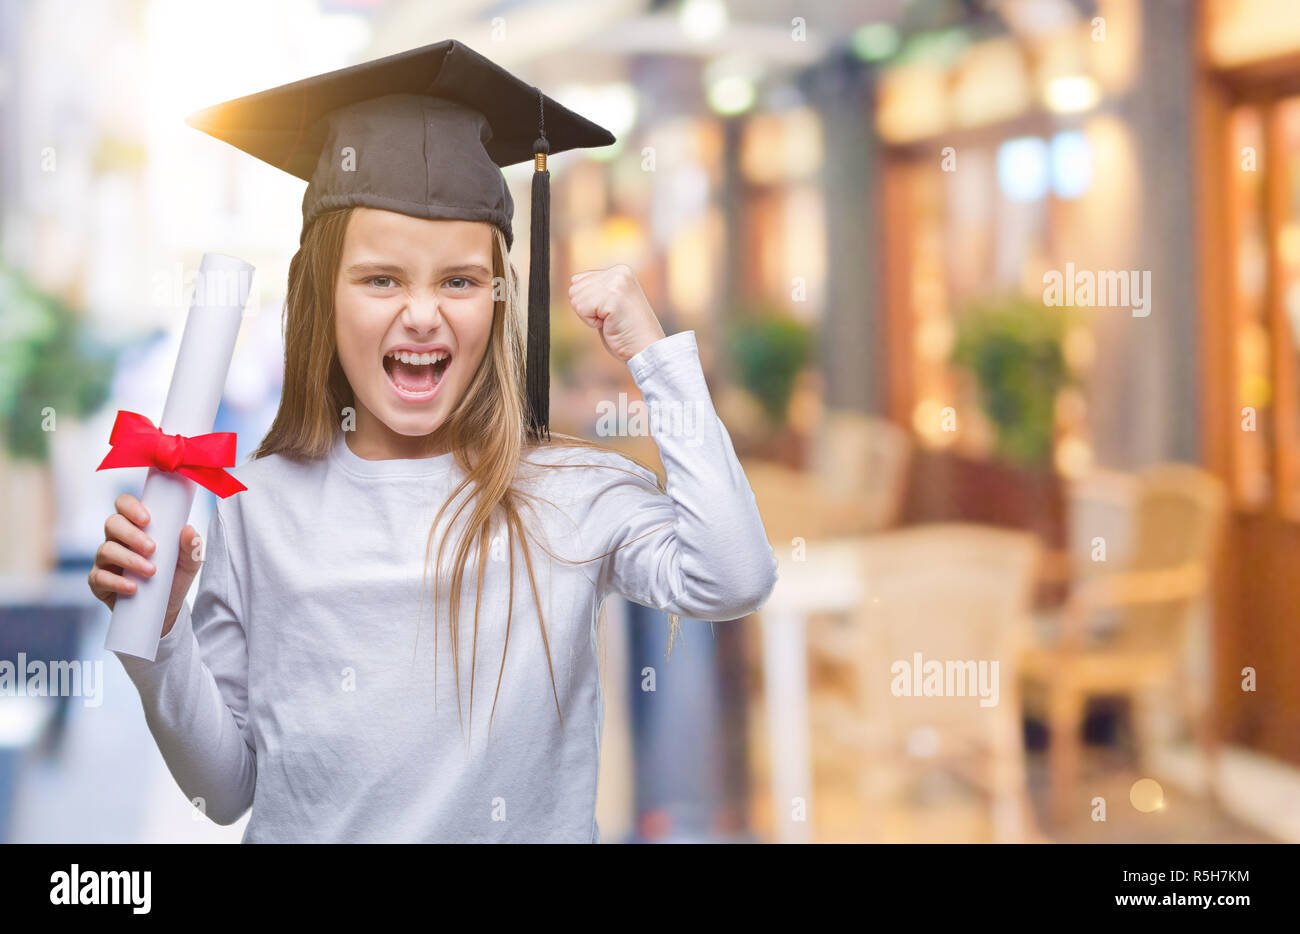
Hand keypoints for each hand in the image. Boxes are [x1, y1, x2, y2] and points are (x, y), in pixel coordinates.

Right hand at [90, 493, 202, 637]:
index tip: (147, 519)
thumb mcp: (188, 563)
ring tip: (151, 571)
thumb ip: (191, 547)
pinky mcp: (99, 582)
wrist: (166, 608)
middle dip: (132, 534)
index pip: (124, 504)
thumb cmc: (174, 577)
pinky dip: (116, 582)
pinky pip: (98, 577)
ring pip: (105, 550)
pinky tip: (133, 588)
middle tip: (152, 548)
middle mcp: (116, 539)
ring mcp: (105, 560)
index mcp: (136, 526)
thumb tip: (189, 530)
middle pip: (112, 523)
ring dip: (129, 559)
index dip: (130, 506)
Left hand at [567, 264, 665, 362]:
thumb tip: (573, 279)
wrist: (646, 349)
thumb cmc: (626, 332)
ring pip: (576, 298)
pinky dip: (591, 322)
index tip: (609, 312)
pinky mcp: (612, 296)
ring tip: (611, 320)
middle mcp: (618, 272)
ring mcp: (616, 282)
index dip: (587, 303)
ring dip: (590, 316)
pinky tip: (610, 324)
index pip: (578, 280)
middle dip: (587, 309)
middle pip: (574, 288)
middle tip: (610, 318)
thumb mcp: (609, 303)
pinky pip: (582, 309)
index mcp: (619, 271)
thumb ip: (595, 288)